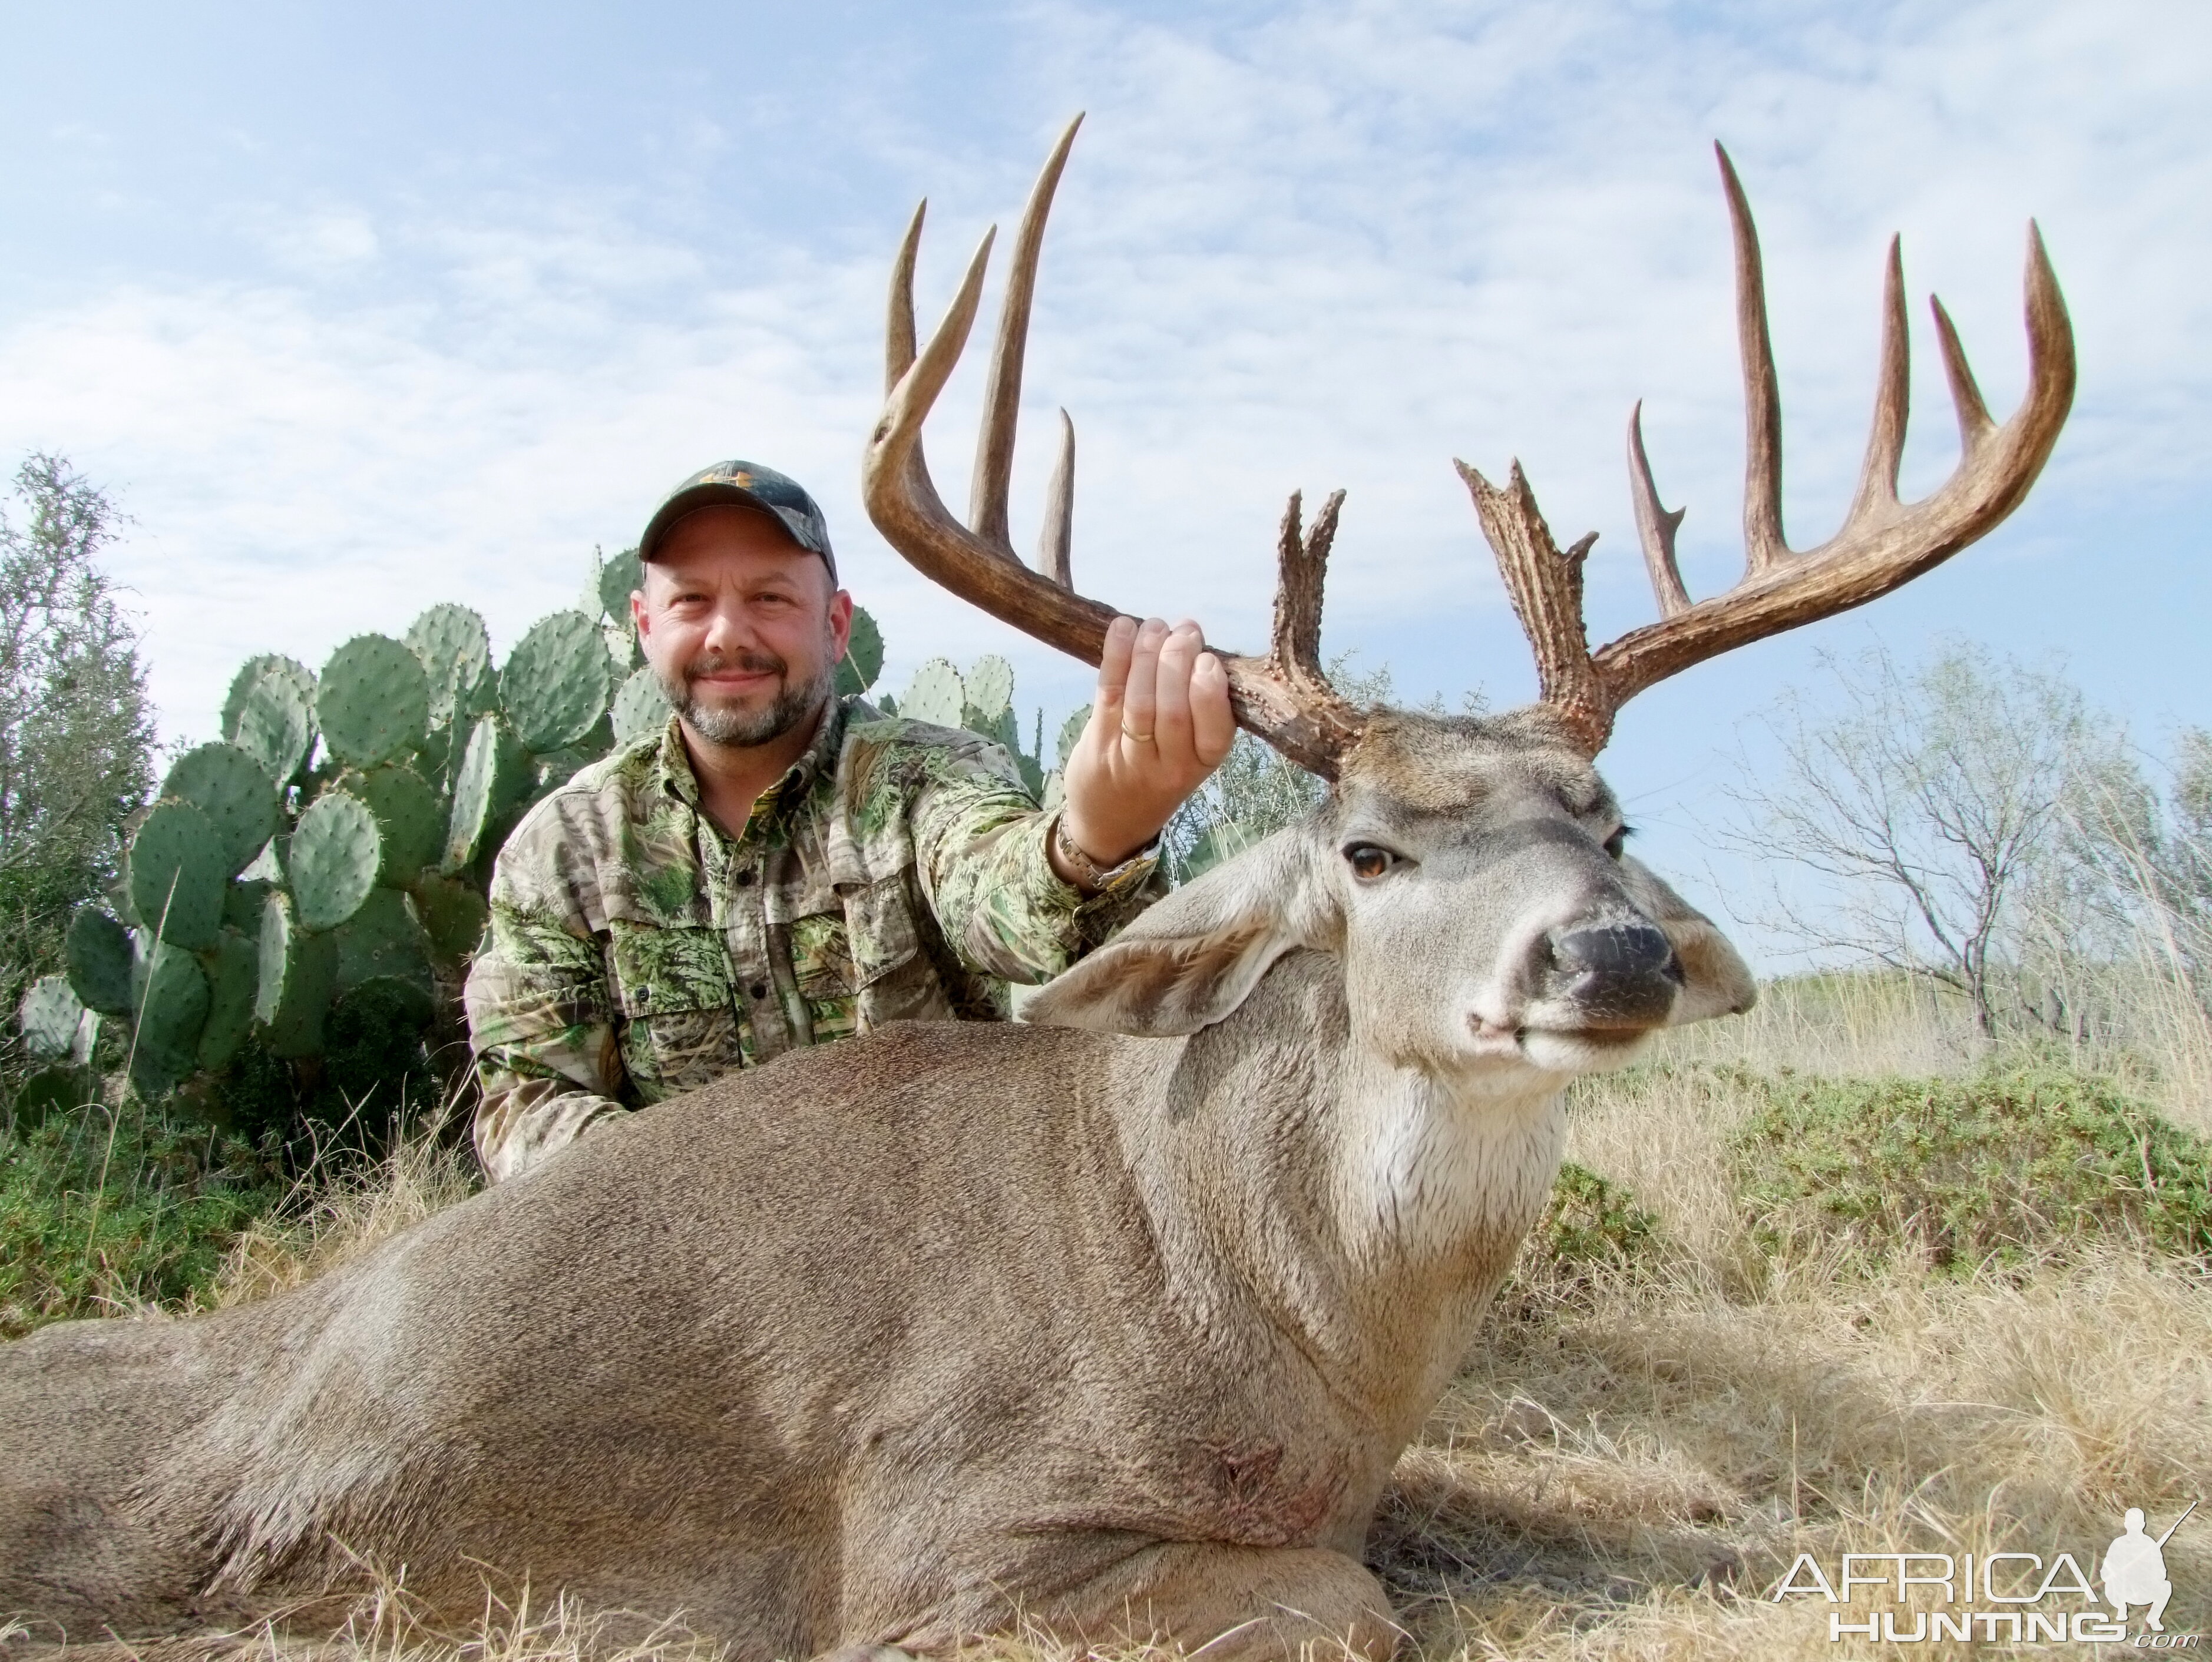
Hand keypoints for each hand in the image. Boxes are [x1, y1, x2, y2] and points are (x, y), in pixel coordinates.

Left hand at [1057, 616, 1234, 871]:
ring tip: (1156, 626)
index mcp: (1202, 764)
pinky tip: (1123, 626)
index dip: (1210, 692)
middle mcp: (1168, 766)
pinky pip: (1108, 693)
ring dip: (1148, 654)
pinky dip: (1115, 655)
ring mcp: (1130, 756)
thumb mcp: (1192, 755)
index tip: (1208, 659)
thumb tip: (1197, 641)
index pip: (1214, 731)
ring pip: (1139, 701)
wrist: (1111, 821)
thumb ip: (1198, 709)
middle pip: (1173, 710)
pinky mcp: (1098, 742)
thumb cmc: (1160, 773)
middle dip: (1178, 660)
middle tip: (1185, 630)